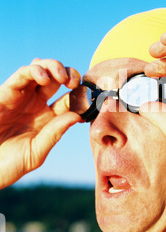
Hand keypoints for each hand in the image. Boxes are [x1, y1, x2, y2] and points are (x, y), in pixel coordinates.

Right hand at [0, 59, 81, 188]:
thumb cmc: (8, 164)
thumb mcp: (36, 152)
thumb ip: (54, 134)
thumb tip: (77, 116)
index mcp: (49, 119)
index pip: (71, 100)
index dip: (81, 96)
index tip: (90, 98)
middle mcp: (38, 104)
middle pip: (59, 79)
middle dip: (71, 75)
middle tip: (75, 83)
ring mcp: (23, 96)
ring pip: (42, 69)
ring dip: (55, 66)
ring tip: (62, 78)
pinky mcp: (7, 91)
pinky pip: (23, 73)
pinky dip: (36, 70)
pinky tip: (45, 78)